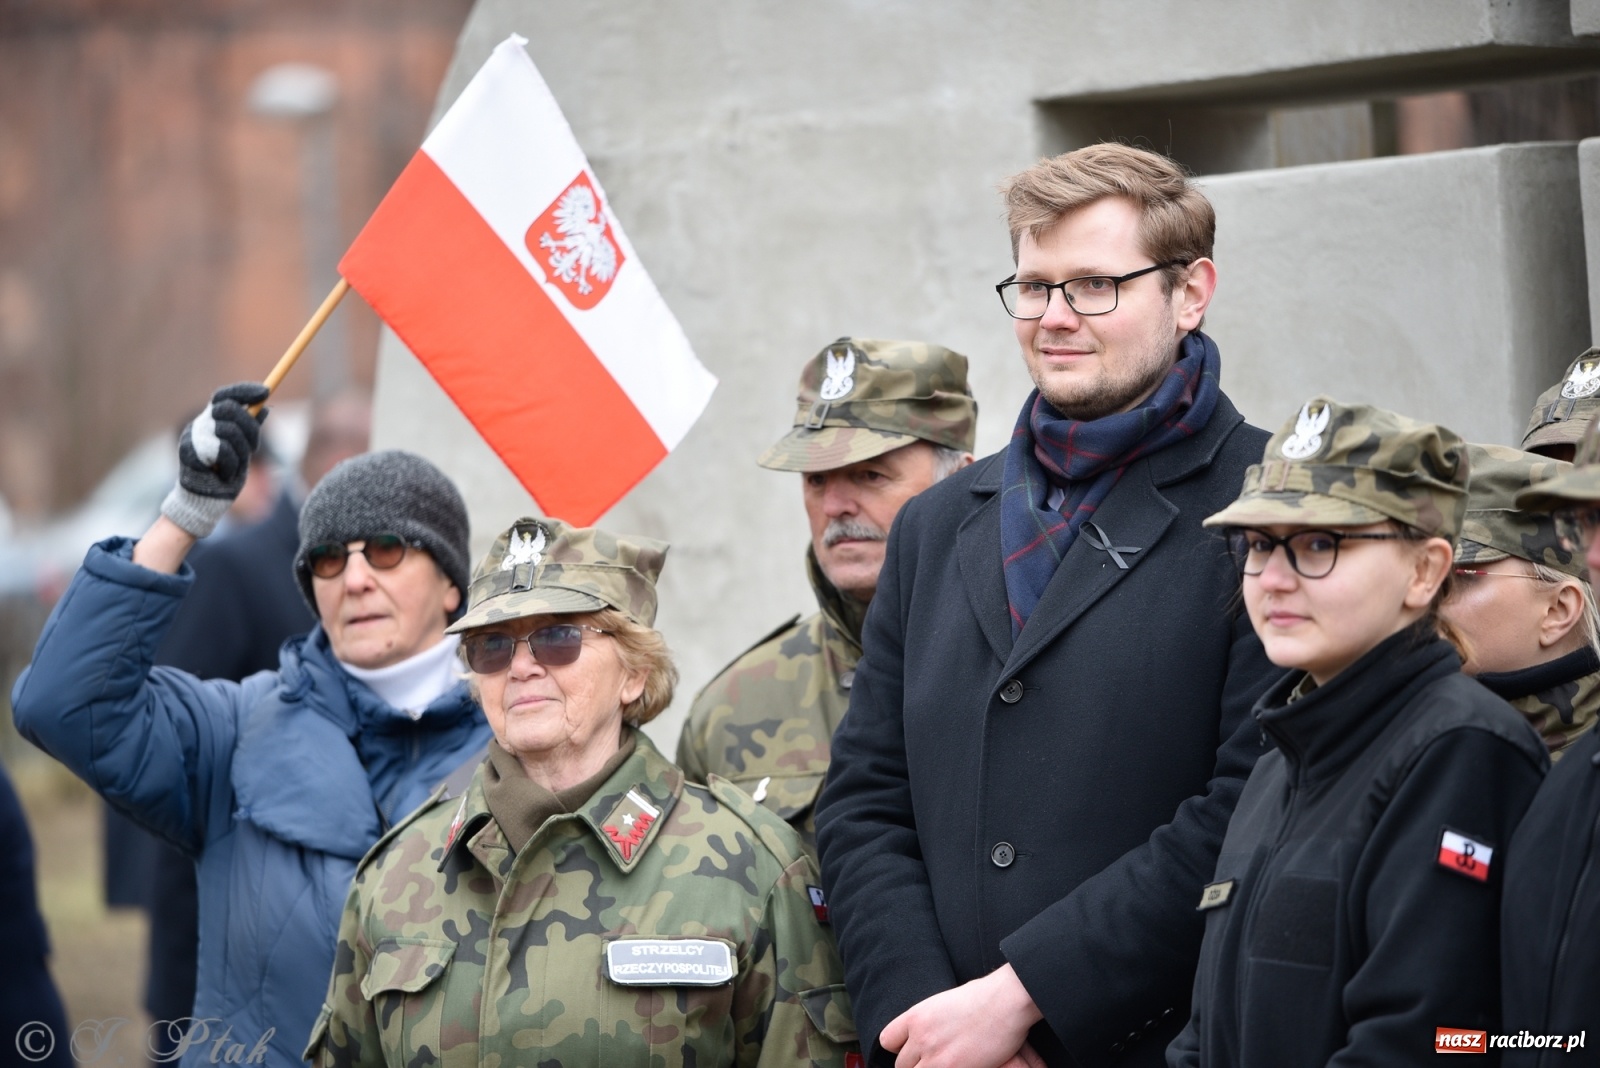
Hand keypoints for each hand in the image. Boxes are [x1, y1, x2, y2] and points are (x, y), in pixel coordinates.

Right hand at [160, 382, 269, 537]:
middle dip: (249, 428)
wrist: (207, 501)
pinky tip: (224, 474)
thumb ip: (250, 429)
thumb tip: (265, 408)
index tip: (266, 392)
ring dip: (241, 452)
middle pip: (229, 409)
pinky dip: (231, 466)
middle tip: (253, 447)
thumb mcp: (243, 449)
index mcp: (211, 421)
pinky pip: (223, 452)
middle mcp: (200, 424)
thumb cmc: (225, 474)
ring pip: (229, 431)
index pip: (224, 395)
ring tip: (233, 465)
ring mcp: (193, 437)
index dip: (244, 391)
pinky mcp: (189, 452)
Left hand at [879, 965, 1042, 1067]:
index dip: (900, 1048)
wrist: (1006, 1001)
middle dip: (916, 1064)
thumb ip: (930, 1020)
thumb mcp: (945, 1002)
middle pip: (902, 1064)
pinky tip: (958, 1065)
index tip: (912, 1050)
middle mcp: (920, 1037)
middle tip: (933, 1060)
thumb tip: (929, 1031)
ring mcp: (935, 1056)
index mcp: (916, 1016)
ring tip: (944, 1064)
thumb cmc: (984, 996)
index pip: (887, 1040)